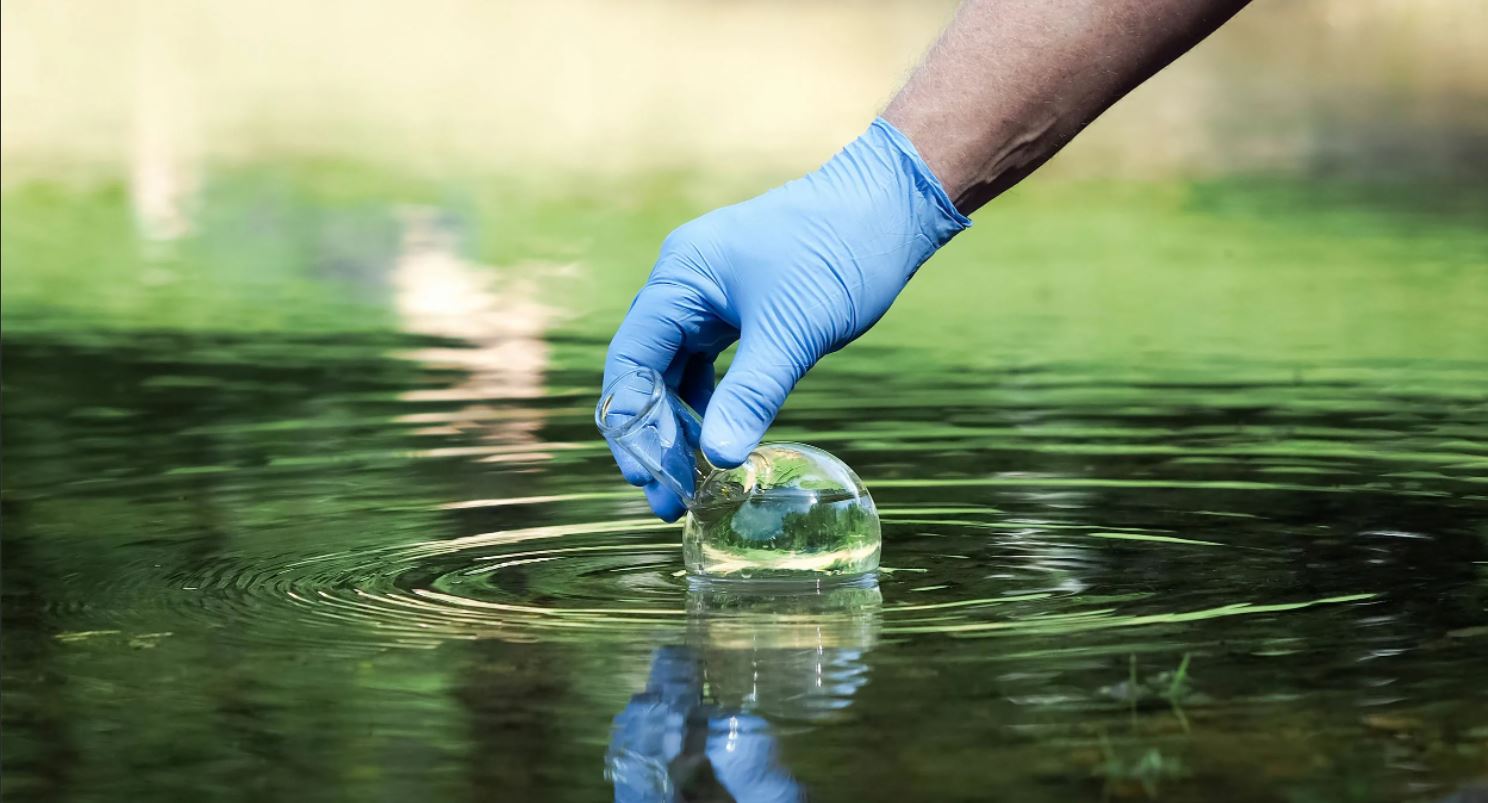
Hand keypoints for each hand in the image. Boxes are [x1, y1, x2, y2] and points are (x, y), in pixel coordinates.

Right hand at [603, 118, 969, 519]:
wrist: (891, 205)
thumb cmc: (839, 254)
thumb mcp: (793, 332)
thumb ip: (751, 394)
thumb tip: (718, 458)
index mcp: (680, 277)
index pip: (630, 360)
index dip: (632, 425)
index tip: (647, 480)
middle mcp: (684, 283)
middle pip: (644, 369)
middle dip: (653, 435)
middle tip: (666, 498)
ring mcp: (711, 294)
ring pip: (674, 369)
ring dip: (679, 424)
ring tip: (690, 481)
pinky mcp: (739, 305)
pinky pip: (706, 362)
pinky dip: (708, 401)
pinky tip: (718, 439)